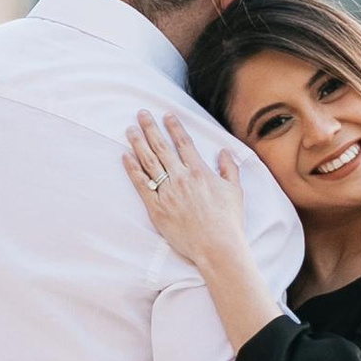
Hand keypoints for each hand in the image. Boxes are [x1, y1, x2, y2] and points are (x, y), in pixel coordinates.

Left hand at [123, 109, 250, 271]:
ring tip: (129, 129)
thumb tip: (224, 151)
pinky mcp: (156, 208)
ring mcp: (167, 192)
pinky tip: (125, 156)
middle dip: (150, 128)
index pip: (183, 143)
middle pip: (162, 147)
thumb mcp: (235, 191)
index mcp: (200, 171)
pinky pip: (141, 184)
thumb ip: (229, 169)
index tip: (166, 115)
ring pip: (149, 161)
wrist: (217, 246)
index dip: (174, 127)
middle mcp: (181, 178)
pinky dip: (132, 169)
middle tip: (141, 113)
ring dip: (138, 143)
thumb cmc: (228, 221)